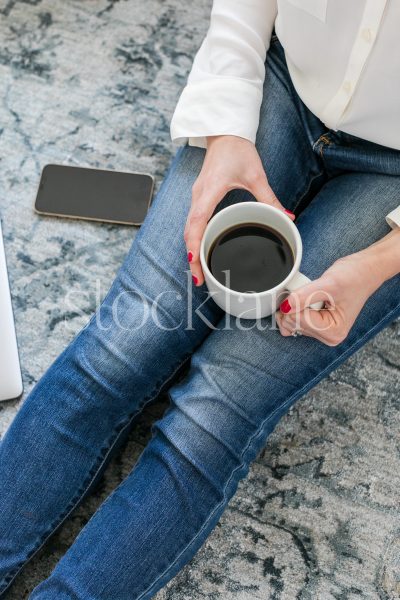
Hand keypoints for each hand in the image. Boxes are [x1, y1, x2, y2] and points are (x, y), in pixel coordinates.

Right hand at [184, 135, 294, 284]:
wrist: (224, 132)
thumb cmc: (237, 150)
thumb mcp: (256, 175)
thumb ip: (270, 198)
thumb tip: (287, 218)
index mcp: (209, 192)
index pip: (196, 224)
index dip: (193, 247)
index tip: (195, 265)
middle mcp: (198, 197)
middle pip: (189, 232)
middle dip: (191, 257)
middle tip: (199, 279)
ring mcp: (197, 198)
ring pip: (189, 229)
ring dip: (192, 250)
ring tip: (199, 271)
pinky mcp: (199, 199)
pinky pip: (193, 223)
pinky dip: (195, 240)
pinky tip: (201, 252)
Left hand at [275, 250, 385, 345]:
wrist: (364, 271)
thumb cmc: (354, 277)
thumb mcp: (329, 284)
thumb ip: (305, 296)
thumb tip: (285, 306)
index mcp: (333, 332)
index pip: (298, 321)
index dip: (294, 303)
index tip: (305, 290)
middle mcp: (327, 336)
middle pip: (292, 323)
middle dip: (295, 304)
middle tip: (312, 291)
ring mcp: (320, 331)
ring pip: (290, 321)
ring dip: (295, 303)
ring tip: (314, 294)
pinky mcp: (315, 324)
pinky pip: (293, 318)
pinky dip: (295, 305)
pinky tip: (308, 298)